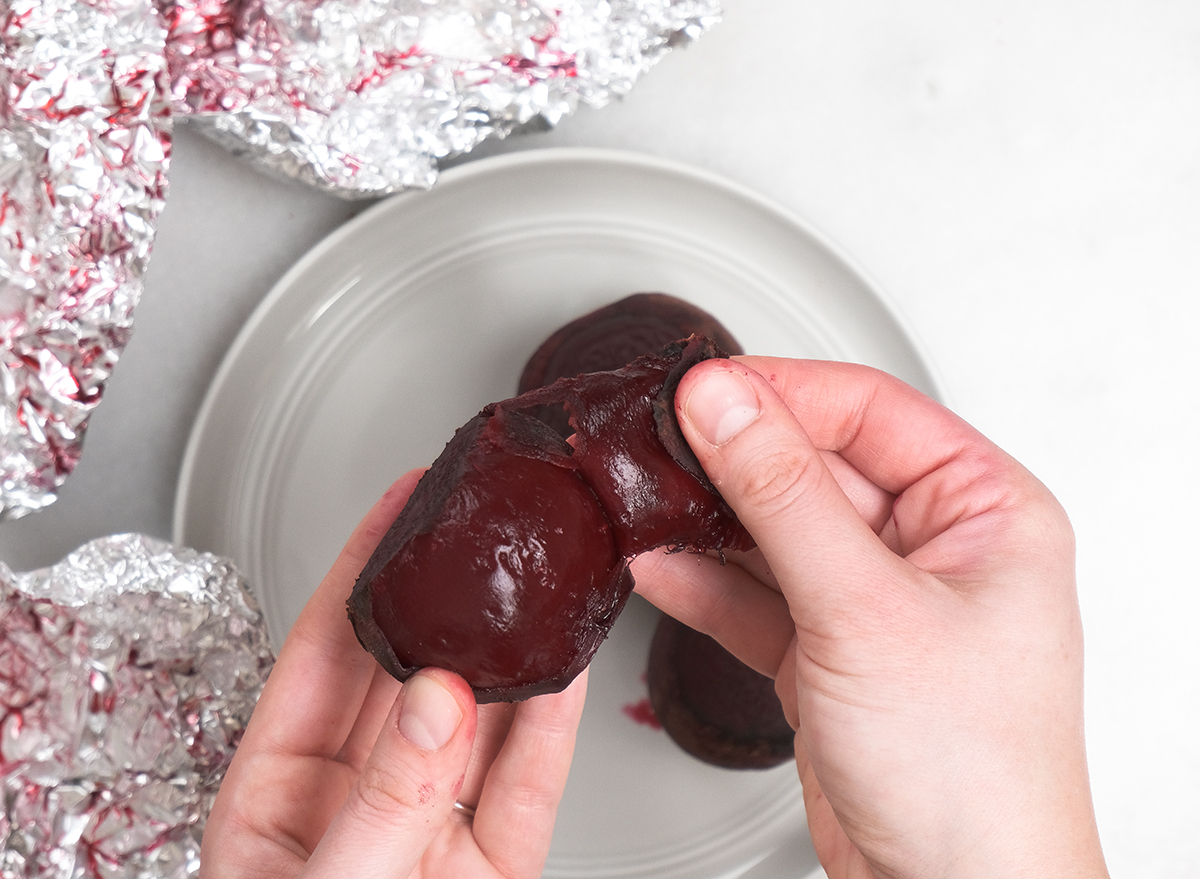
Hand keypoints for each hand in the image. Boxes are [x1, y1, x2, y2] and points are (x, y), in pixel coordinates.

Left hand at [200, 469, 587, 878]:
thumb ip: (379, 802)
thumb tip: (436, 704)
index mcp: (279, 800)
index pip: (322, 655)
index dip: (360, 572)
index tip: (399, 505)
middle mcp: (360, 806)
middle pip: (410, 677)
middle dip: (449, 602)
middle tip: (485, 532)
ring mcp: (432, 837)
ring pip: (480, 726)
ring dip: (512, 658)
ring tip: (538, 592)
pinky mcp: (495, 869)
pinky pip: (528, 789)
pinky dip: (553, 733)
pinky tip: (563, 678)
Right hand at [631, 357, 1108, 878]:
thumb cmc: (972, 775)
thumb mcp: (864, 608)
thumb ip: (783, 494)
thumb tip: (723, 402)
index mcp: (984, 511)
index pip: (868, 411)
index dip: (779, 392)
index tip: (702, 388)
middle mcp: (934, 550)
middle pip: (816, 467)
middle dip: (734, 459)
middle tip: (660, 441)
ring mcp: (876, 602)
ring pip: (777, 531)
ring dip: (709, 521)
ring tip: (645, 500)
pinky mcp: (829, 653)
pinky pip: (757, 595)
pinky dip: (706, 583)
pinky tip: (658, 564)